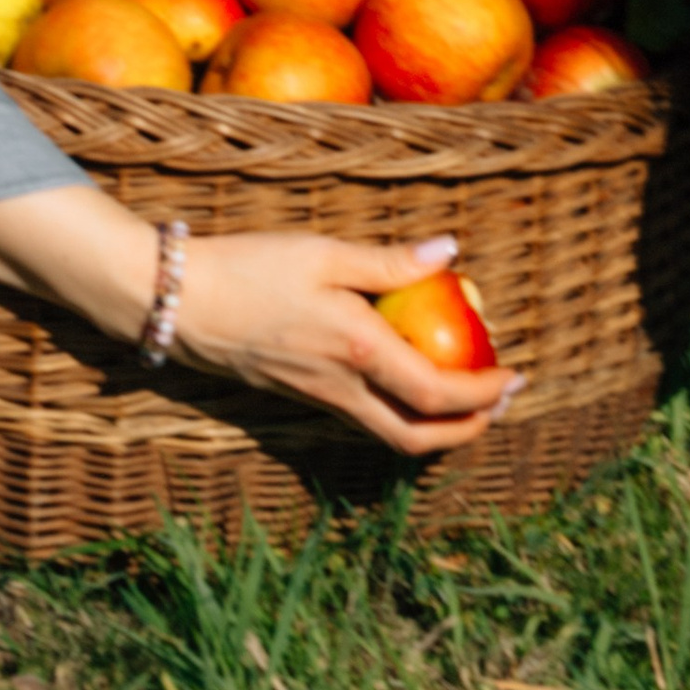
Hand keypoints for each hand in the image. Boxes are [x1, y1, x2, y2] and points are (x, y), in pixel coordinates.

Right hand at [168, 230, 523, 455]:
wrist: (174, 302)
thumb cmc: (250, 268)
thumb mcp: (325, 252)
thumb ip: (390, 260)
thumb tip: (451, 252)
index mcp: (355, 352)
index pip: (435, 393)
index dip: (483, 395)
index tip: (516, 378)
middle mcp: (338, 388)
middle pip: (415, 437)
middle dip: (466, 431)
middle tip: (500, 404)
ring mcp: (315, 397)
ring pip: (387, 434)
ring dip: (434, 427)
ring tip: (466, 400)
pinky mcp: (296, 394)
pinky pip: (360, 418)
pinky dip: (397, 413)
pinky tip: (406, 381)